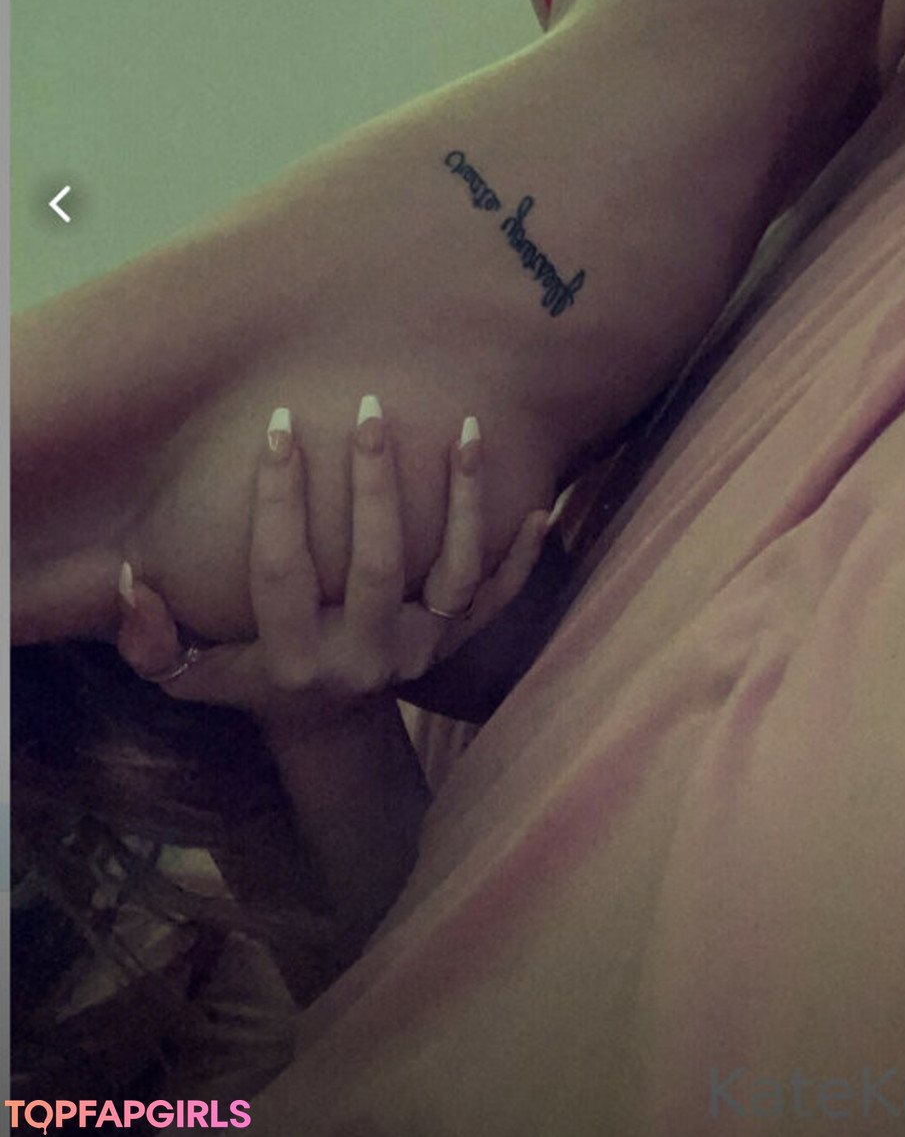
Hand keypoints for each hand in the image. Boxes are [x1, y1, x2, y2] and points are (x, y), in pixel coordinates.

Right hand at [116, 402, 548, 730]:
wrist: (328, 728)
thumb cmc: (252, 678)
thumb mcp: (194, 674)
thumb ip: (154, 640)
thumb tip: (131, 583)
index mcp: (293, 662)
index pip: (283, 571)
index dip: (278, 499)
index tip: (279, 428)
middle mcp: (364, 659)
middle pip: (377, 565)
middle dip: (374, 484)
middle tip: (369, 409)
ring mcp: (419, 651)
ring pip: (452, 574)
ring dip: (462, 501)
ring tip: (465, 428)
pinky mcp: (457, 644)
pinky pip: (499, 598)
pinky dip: (521, 556)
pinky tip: (540, 502)